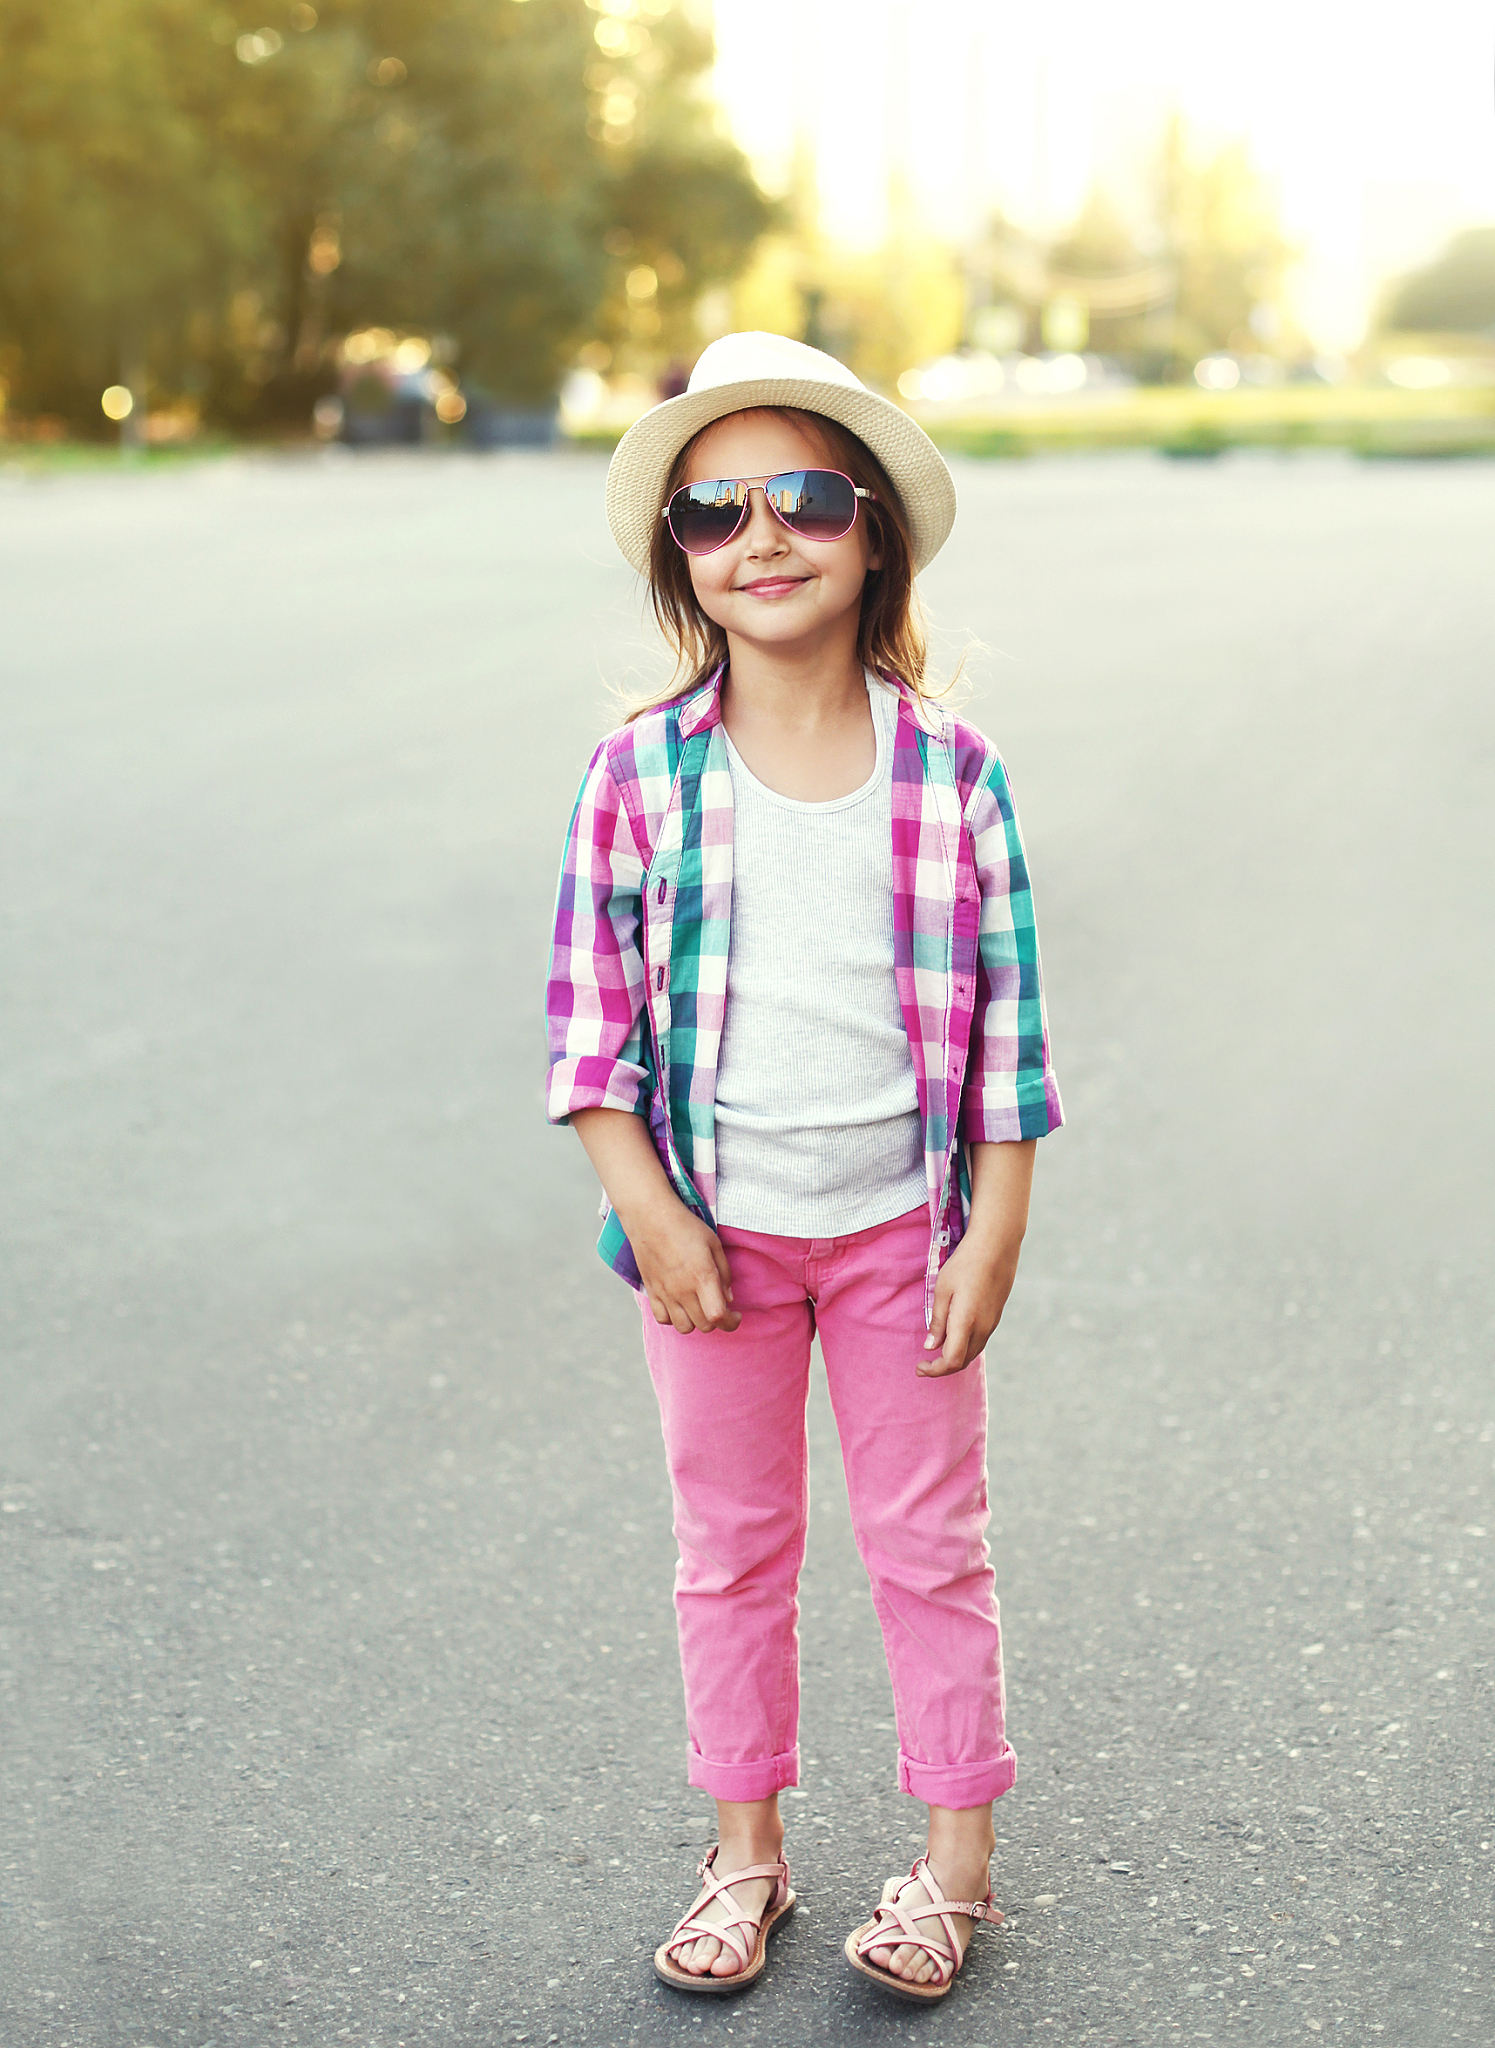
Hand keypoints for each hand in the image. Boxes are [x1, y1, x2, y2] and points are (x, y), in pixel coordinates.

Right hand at [570, 1106, 740, 1336]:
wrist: (650, 1217)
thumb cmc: (685, 1226)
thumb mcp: (714, 1244)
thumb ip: (724, 1273)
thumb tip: (728, 1298)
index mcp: (702, 1277)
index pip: (719, 1317)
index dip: (732, 1322)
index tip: (736, 1315)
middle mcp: (683, 1290)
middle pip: (704, 1326)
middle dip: (717, 1321)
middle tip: (720, 1306)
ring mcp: (665, 1293)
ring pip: (684, 1328)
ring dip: (696, 1322)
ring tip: (700, 1307)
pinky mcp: (652, 1292)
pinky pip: (663, 1319)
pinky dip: (674, 1318)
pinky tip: (680, 1305)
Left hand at [917, 1138, 1035, 1375]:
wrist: (997, 1245)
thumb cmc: (965, 1264)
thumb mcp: (943, 1290)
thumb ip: (938, 1321)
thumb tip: (931, 1347)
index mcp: (966, 1322)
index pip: (951, 1361)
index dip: (934, 1370)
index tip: (919, 1367)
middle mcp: (982, 1328)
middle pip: (963, 1361)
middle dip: (942, 1368)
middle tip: (924, 1364)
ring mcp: (992, 1323)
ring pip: (973, 1351)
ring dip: (955, 1357)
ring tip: (936, 1351)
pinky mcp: (996, 1315)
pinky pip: (980, 1339)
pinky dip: (965, 1346)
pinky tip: (953, 1336)